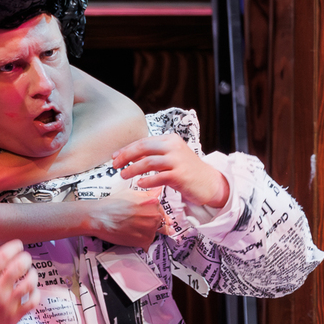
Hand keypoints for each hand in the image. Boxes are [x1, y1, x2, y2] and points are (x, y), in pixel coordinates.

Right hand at [0, 242, 38, 323]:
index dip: (13, 247)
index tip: (18, 245)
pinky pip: (32, 302)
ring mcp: (7, 304)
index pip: (3, 257)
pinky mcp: (14, 316)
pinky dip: (36, 293)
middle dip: (25, 258)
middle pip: (18, 267)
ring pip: (29, 284)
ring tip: (30, 272)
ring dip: (33, 274)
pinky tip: (32, 289)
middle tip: (25, 257)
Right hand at [81, 184, 171, 246]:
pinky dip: (142, 241)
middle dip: (150, 222)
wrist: (98, 217)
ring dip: (146, 232)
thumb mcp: (130, 193)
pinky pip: (148, 242)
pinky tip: (131, 235)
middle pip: (159, 221)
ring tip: (132, 228)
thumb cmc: (111, 204)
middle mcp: (154, 215)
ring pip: (154, 232)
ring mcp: (150, 229)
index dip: (153, 213)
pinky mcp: (144, 241)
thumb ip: (147, 194)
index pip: (161, 210)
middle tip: (136, 222)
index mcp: (152, 202)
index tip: (148, 216)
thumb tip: (158, 190)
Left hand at [111, 133, 229, 210]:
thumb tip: (130, 157)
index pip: (143, 141)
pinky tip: (139, 184)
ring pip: (148, 163)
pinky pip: (158, 177)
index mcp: (170, 139)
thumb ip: (154, 155)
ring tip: (123, 175)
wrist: (209, 182)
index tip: (115, 156)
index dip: (127, 149)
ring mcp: (177, 161)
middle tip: (114, 165)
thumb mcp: (171, 157)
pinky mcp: (180, 175)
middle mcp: (173, 147)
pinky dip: (147, 181)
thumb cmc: (187, 170)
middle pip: (143, 148)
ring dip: (133, 169)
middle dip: (126, 156)